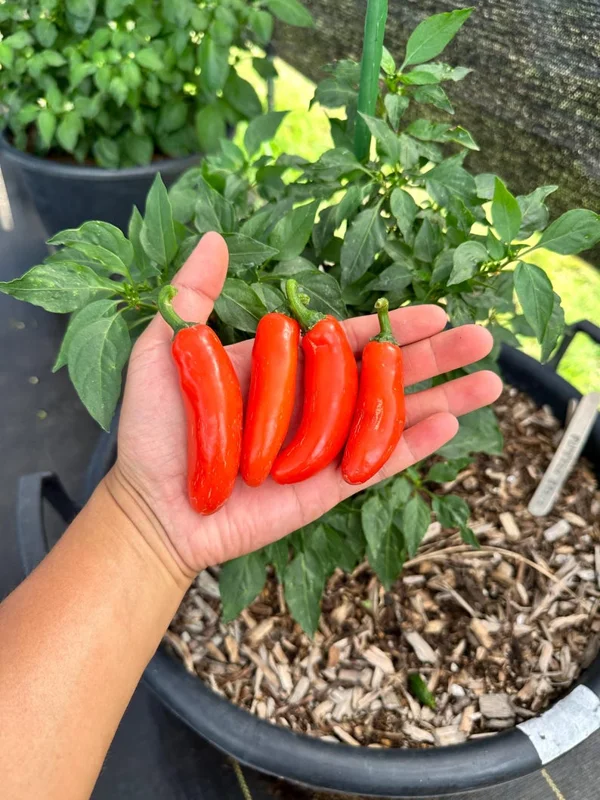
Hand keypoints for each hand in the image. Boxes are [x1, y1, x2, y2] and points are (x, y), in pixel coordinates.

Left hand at [111, 233, 501, 580]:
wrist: (153, 507)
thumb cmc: (155, 430)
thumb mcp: (163, 350)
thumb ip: (190, 298)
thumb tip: (212, 237)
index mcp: (285, 368)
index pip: (350, 341)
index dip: (394, 326)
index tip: (436, 309)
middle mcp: (312, 404)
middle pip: (385, 375)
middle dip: (436, 356)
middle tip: (483, 337)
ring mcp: (324, 446)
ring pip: (392, 417)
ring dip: (442, 398)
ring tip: (491, 381)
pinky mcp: (328, 486)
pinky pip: (376, 463)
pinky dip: (412, 446)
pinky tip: (450, 425)